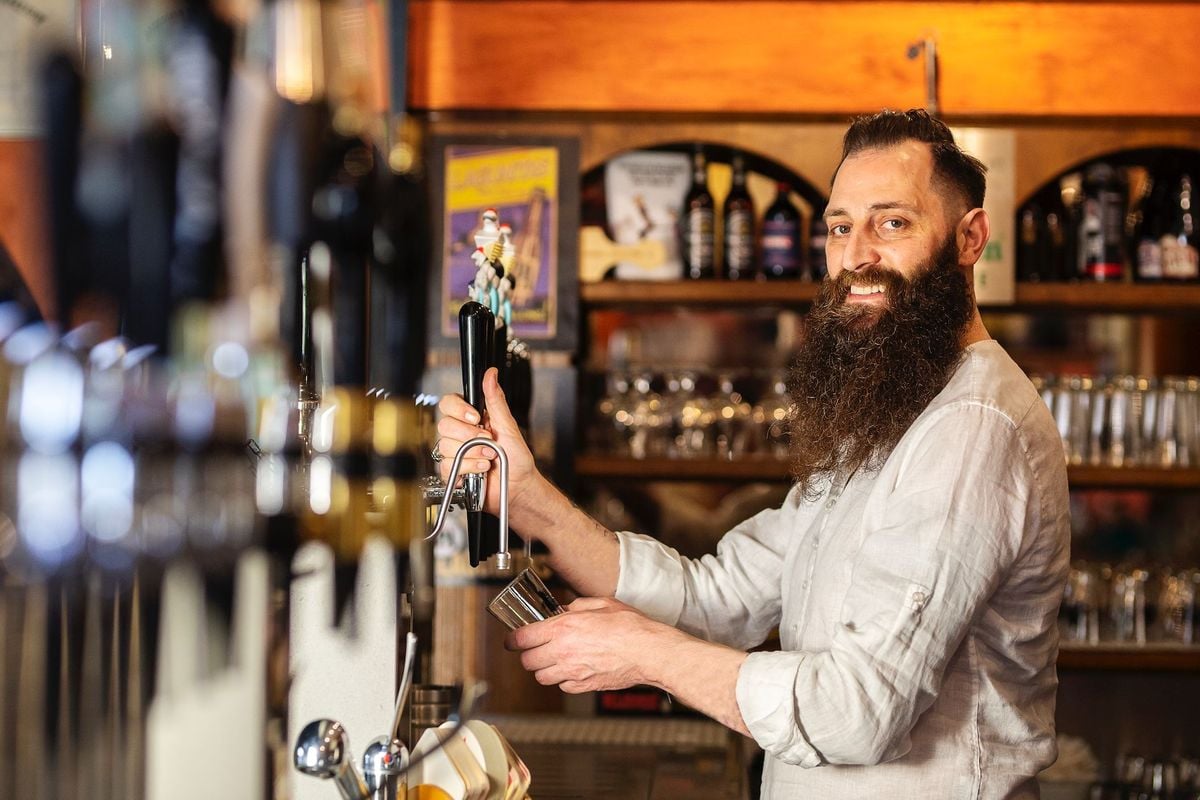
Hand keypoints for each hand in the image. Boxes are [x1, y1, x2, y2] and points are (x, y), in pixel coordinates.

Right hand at [435, 367, 539, 515]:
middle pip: (444, 425)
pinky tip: (480, 470)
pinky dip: (468, 468)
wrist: (518, 486)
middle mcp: (460, 434)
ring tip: (489, 458)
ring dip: (473, 453)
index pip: (448, 403)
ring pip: (446, 446)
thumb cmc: (516, 458)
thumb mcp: (508, 425)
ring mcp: (455, 453)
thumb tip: (491, 374)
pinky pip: (448, 466)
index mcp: (471, 419)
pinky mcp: (452, 472)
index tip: (476, 418)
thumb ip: (496, 399)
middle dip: (469, 435)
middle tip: (488, 441)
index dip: (459, 409)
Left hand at [505, 597, 675, 693]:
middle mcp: (563, 652)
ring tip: (552, 659)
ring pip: (542, 677)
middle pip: (528, 661)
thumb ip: (577, 607)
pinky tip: (571, 669)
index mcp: (564, 628)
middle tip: (535, 648)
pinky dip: (562, 680)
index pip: (522, 638)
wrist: (649, 651)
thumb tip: (565, 610)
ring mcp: (573, 672)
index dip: (513, 639)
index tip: (513, 639)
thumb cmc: (631, 628)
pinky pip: (562, 686)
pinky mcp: (584, 686)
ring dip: (543, 669)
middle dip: (528, 654)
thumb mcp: (601, 604)